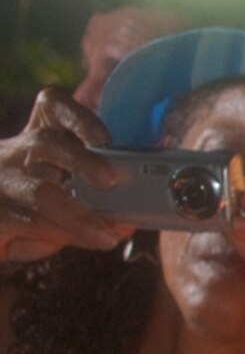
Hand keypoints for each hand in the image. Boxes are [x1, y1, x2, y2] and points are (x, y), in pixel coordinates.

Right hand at [0, 89, 132, 267]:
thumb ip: (89, 210)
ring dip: (79, 216)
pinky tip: (61, 245)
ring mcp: (0, 183)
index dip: (79, 117)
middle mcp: (13, 155)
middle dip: (84, 161)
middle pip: (47, 143)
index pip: (52, 109)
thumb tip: (124, 224)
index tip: (106, 140)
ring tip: (105, 235)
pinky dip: (53, 237)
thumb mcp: (58, 208)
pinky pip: (27, 224)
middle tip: (111, 181)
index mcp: (35, 144)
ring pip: (41, 192)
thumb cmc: (26, 217)